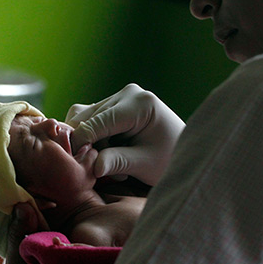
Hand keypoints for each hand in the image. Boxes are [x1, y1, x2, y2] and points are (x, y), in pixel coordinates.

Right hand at [65, 84, 184, 185]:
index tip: (76, 167)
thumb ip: (118, 162)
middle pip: (85, 119)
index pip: (96, 123)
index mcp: (139, 104)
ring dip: (89, 142)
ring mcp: (119, 97)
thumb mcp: (145, 164)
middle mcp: (127, 94)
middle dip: (87, 146)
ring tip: (109, 161)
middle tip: (101, 170)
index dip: (80, 145)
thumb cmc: (169, 158)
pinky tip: (107, 151)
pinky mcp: (112, 105)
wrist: (186, 151)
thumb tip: (94, 168)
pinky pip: (88, 119)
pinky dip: (91, 138)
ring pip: (82, 119)